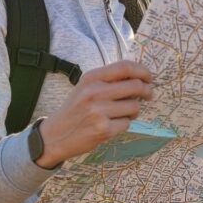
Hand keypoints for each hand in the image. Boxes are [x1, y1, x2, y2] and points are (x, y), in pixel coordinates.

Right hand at [35, 60, 152, 167]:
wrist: (54, 135)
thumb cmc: (74, 110)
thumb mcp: (85, 88)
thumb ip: (107, 80)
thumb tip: (139, 77)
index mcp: (91, 78)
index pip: (125, 67)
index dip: (142, 71)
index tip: (149, 77)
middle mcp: (94, 92)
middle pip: (135, 86)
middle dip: (147, 91)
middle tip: (148, 95)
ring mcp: (98, 111)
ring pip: (134, 106)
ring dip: (134, 111)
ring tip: (122, 113)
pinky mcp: (103, 129)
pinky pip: (126, 123)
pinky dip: (124, 124)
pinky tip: (111, 124)